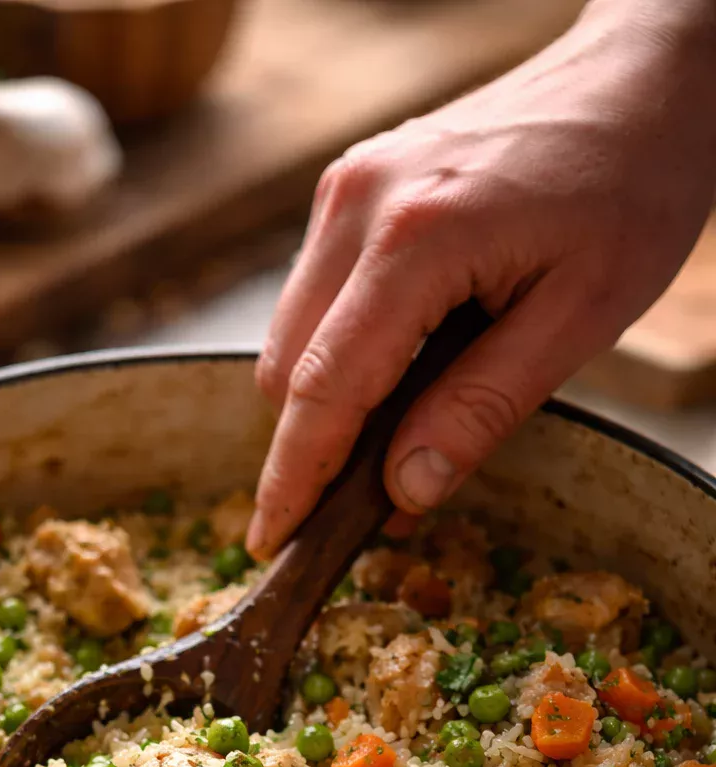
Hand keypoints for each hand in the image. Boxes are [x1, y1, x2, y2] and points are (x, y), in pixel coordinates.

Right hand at [247, 0, 715, 559]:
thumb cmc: (633, 184)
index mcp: (415, 238)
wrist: (643, 78)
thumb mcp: (580, 318)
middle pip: (285, 368)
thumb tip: (405, 490)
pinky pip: (313, 293)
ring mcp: (348, 185)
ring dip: (321, 398)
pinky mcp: (352, 184)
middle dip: (305, 448)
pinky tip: (394, 370)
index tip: (269, 542)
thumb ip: (482, 408)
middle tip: (347, 510)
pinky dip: (336, 348)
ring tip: (385, 439)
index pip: (323, 388)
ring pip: (288, 333)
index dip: (293, 478)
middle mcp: (359, 203)